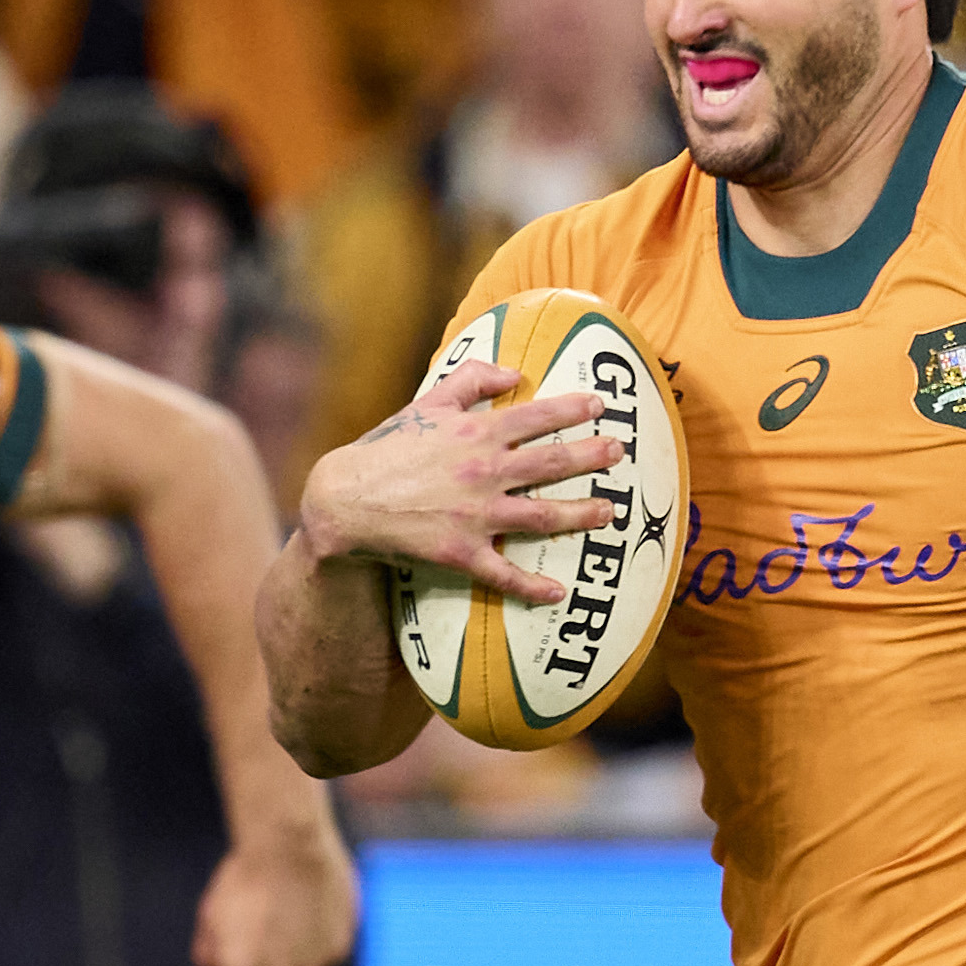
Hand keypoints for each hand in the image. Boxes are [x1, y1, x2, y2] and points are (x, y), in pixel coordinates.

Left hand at [195, 816, 359, 965]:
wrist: (289, 843)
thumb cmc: (246, 875)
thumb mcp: (212, 912)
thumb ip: (210, 953)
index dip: (235, 951)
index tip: (241, 924)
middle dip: (268, 952)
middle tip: (270, 912)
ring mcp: (310, 965)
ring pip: (302, 965)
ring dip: (298, 947)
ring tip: (293, 907)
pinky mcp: (337, 950)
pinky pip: (327, 951)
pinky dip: (322, 935)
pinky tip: (313, 907)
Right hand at [298, 360, 622, 599]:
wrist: (345, 500)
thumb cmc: (387, 449)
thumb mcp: (426, 402)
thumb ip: (472, 380)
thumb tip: (515, 372)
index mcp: (477, 434)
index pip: (537, 417)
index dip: (572, 410)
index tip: (600, 406)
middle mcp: (484, 473)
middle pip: (552, 465)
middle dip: (591, 457)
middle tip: (620, 452)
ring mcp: (476, 516)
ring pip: (543, 517)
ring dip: (581, 516)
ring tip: (610, 512)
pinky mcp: (461, 552)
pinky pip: (504, 574)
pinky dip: (532, 587)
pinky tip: (559, 593)